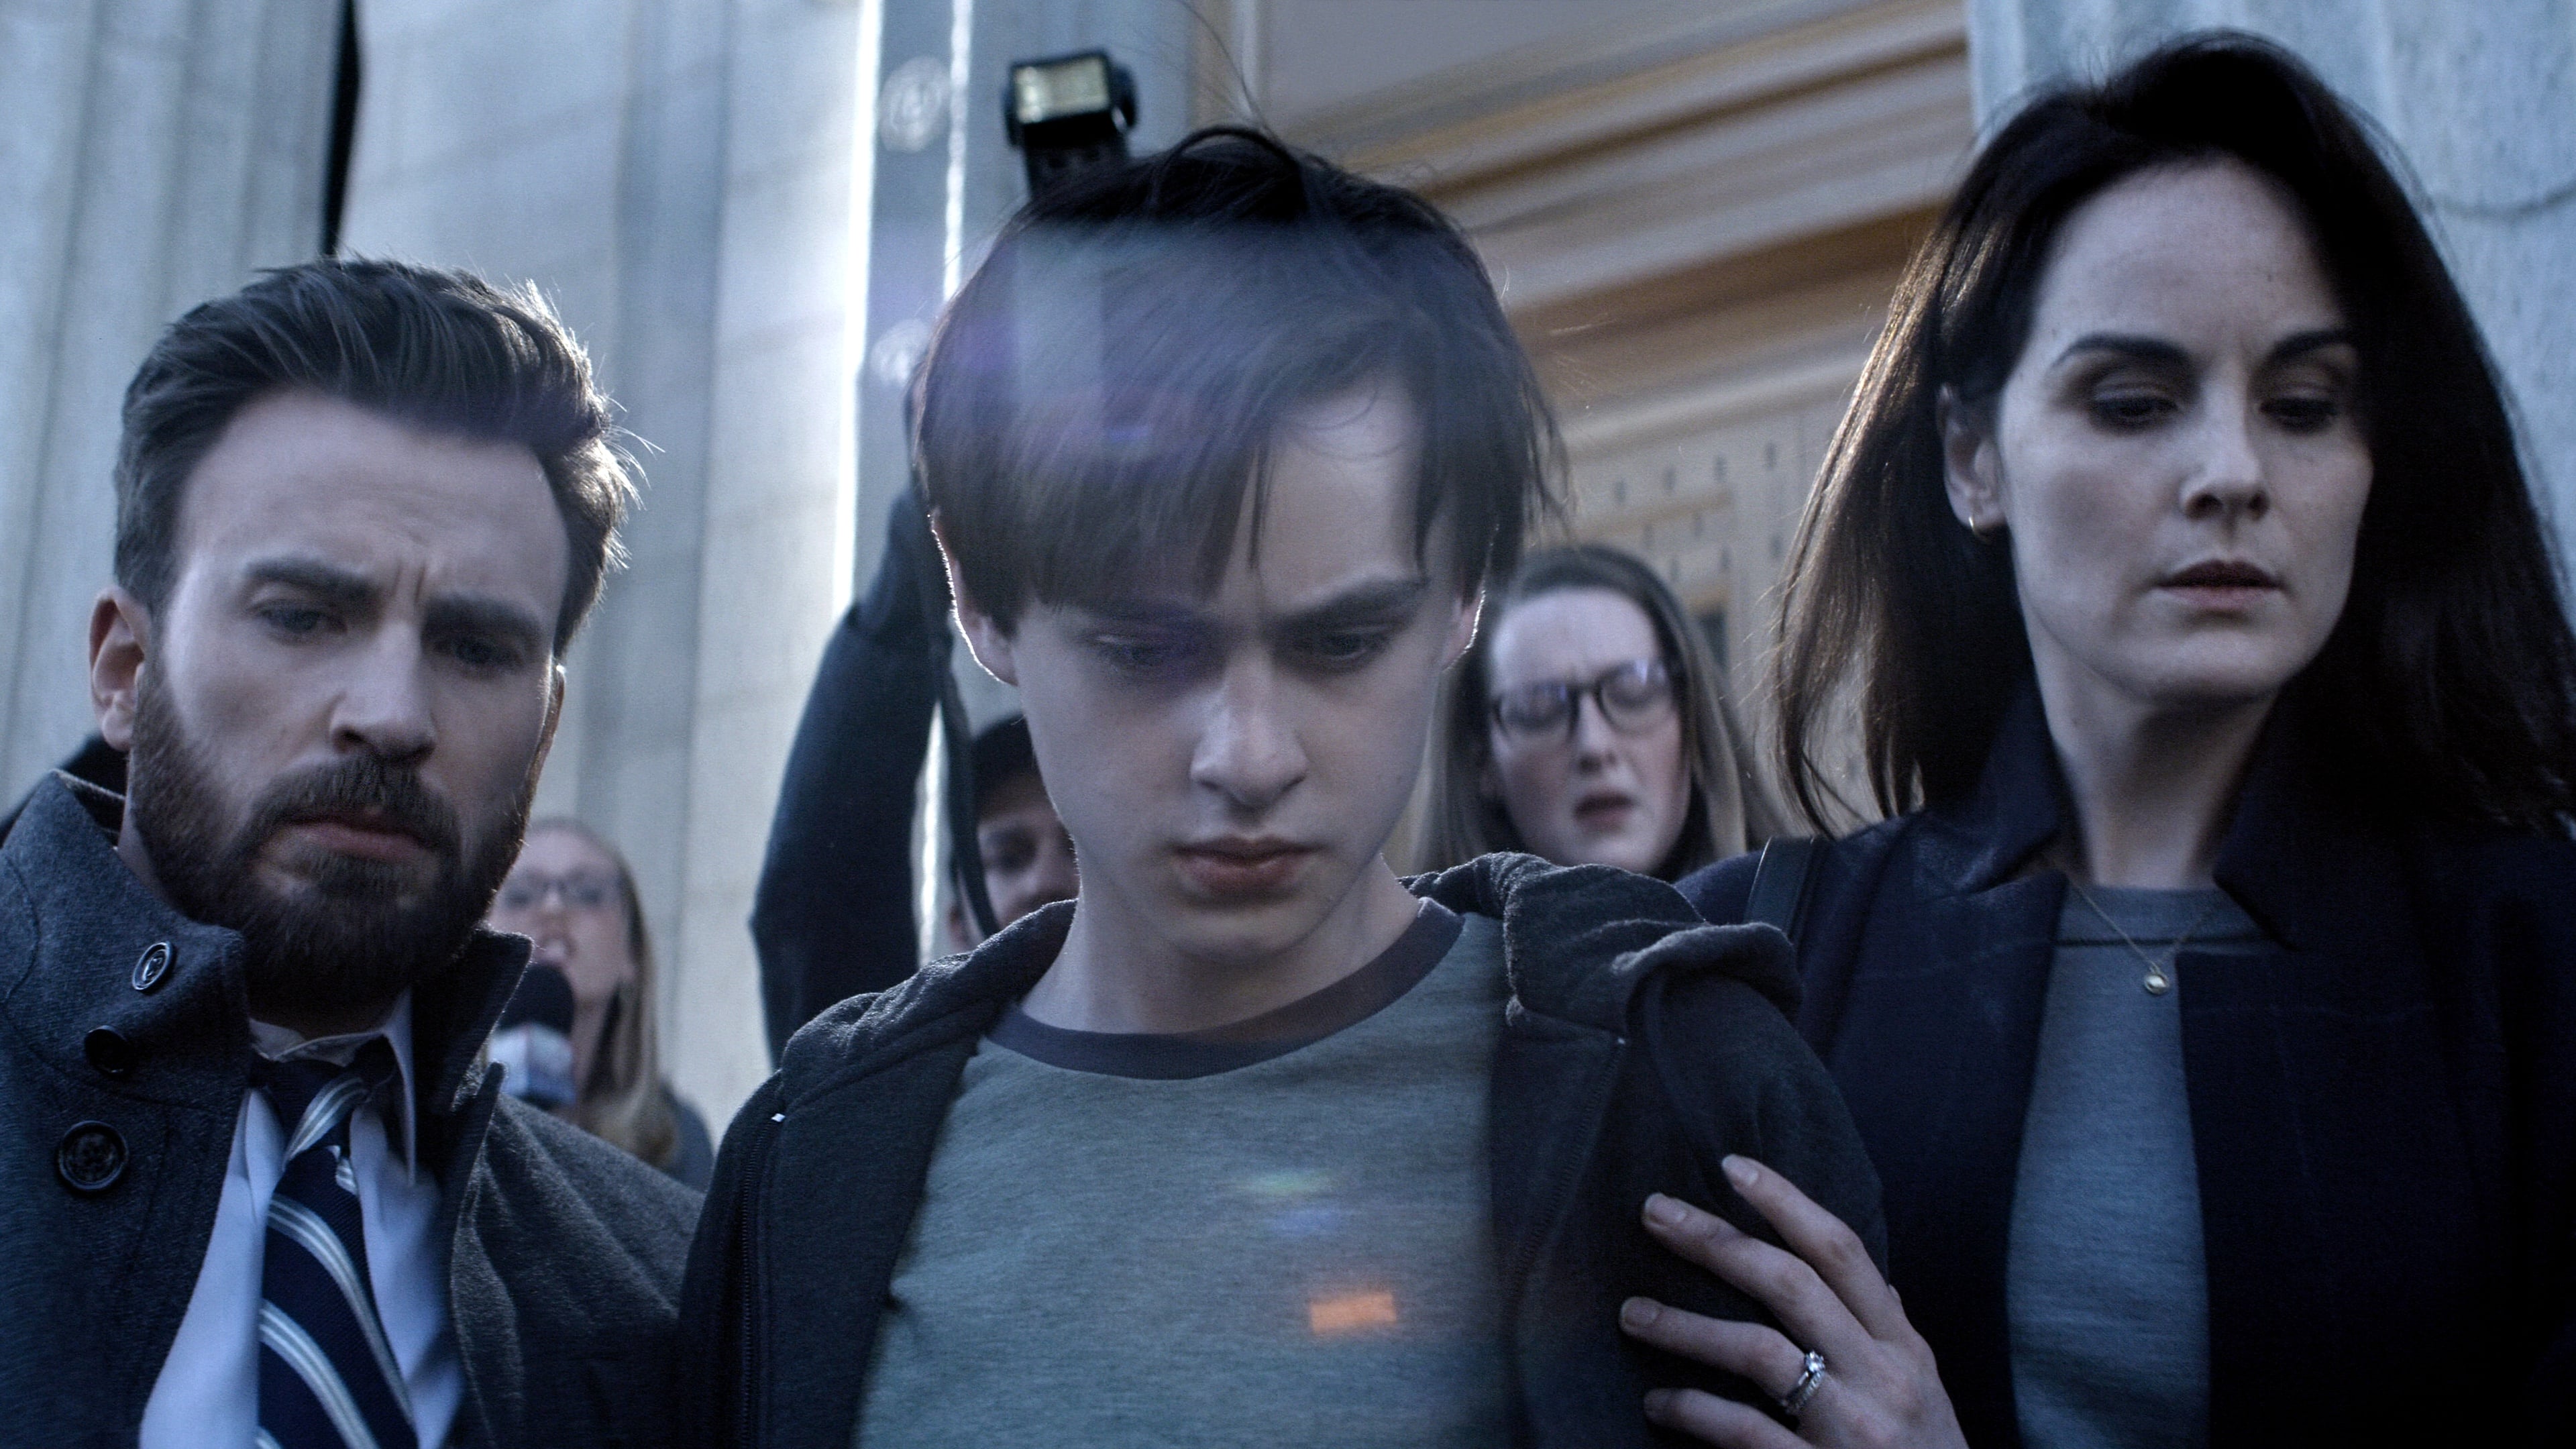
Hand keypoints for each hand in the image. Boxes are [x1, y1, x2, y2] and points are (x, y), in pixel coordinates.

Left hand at [1617, 1155, 1965, 1447]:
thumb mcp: (1927, 1391)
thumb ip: (1895, 1335)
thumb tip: (1880, 1282)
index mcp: (1903, 1348)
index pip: (1843, 1253)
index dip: (1787, 1203)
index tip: (1732, 1165)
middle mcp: (1882, 1378)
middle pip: (1790, 1285)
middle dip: (1717, 1241)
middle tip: (1654, 1213)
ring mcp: (1852, 1429)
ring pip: (1760, 1351)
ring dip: (1686, 1326)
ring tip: (1632, 1313)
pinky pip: (1745, 1432)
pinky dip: (1694, 1410)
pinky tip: (1658, 1402)